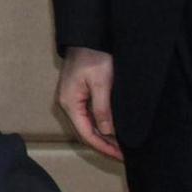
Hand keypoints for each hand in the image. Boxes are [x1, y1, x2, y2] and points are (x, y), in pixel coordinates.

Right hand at [56, 46, 121, 160]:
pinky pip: (88, 116)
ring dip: (102, 136)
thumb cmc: (93, 56)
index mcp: (70, 103)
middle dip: (103, 145)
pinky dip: (100, 125)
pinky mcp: (78, 93)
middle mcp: (68, 103)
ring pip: (87, 125)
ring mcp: (72, 98)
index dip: (103, 147)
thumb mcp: (101, 83)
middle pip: (85, 132)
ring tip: (120, 146)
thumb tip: (107, 132)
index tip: (120, 155)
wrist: (87, 36)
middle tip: (123, 154)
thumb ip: (102, 109)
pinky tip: (112, 129)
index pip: (86, 134)